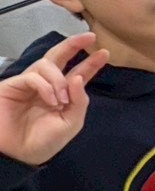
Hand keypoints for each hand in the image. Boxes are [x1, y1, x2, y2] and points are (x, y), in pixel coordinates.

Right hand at [0, 33, 108, 165]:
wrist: (18, 154)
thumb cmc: (44, 141)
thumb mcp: (70, 123)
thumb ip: (79, 101)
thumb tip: (78, 76)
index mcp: (63, 95)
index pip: (78, 73)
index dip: (91, 63)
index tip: (105, 53)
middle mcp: (46, 85)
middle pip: (58, 57)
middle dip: (73, 45)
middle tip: (89, 36)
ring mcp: (29, 84)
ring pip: (46, 65)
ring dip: (59, 80)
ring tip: (61, 100)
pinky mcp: (13, 86)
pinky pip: (33, 76)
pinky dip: (45, 86)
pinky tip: (50, 100)